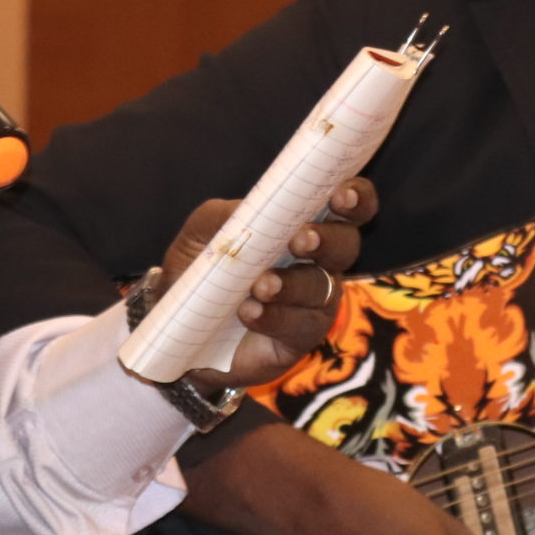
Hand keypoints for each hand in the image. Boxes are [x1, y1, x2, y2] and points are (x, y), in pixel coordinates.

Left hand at [157, 180, 376, 389]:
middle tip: (300, 240)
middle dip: (327, 239)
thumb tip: (246, 210)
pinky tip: (250, 312)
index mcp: (304, 225)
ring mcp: (313, 303)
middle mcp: (318, 262)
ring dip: (292, 284)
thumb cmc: (202, 269)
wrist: (178, 327)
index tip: (342, 195)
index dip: (355, 198)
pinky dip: (274, 317)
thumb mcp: (203, 233)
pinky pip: (298, 326)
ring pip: (321, 288)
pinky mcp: (299, 339)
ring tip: (261, 286)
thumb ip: (223, 215)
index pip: (347, 206)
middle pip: (346, 245)